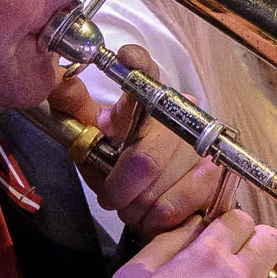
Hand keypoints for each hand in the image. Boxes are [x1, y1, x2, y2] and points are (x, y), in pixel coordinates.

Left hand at [45, 61, 233, 235]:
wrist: (163, 209)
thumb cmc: (123, 173)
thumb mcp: (94, 145)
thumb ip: (76, 116)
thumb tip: (61, 84)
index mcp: (146, 101)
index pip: (146, 72)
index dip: (137, 63)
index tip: (126, 57)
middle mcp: (180, 114)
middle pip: (144, 159)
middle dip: (119, 190)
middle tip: (113, 199)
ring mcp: (202, 144)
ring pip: (156, 189)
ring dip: (136, 208)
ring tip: (137, 206)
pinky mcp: (215, 175)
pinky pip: (172, 206)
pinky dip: (154, 220)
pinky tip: (156, 216)